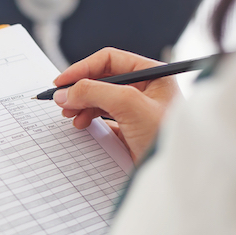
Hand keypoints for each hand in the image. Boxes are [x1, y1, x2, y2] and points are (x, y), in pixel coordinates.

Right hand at [52, 47, 180, 161]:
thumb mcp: (129, 105)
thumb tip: (66, 92)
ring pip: (100, 98)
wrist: (174, 174)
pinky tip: (83, 125)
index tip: (61, 82)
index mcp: (151, 74)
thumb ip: (95, 92)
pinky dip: (89, 119)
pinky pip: (104, 117)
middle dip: (80, 89)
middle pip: (102, 79)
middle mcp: (146, 88)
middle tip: (62, 101)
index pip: (109, 60)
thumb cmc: (165, 136)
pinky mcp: (131, 129)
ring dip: (82, 104)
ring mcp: (138, 109)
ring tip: (70, 115)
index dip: (82, 68)